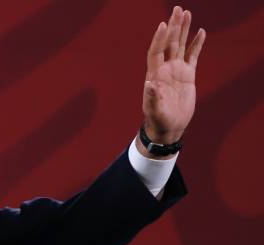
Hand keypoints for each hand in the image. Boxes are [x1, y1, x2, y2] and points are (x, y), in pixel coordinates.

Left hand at [142, 6, 205, 145]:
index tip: (163, 25)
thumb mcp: (154, 111)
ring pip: (180, 45)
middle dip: (173, 26)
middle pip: (168, 43)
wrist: (168, 126)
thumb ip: (152, 98)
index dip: (159, 39)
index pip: (156, 51)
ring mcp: (176, 70)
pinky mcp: (188, 75)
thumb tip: (149, 85)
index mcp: (155, 75)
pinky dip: (196, 44)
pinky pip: (193, 56)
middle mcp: (165, 69)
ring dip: (183, 30)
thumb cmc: (158, 119)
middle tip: (178, 9)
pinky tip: (200, 32)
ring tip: (187, 13)